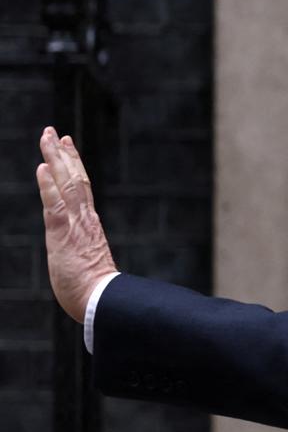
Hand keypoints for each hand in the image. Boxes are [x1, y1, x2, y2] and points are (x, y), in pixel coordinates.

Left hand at [36, 127, 117, 322]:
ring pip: (65, 183)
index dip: (73, 164)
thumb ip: (84, 249)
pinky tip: (42, 168)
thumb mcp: (88, 262)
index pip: (80, 187)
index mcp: (89, 223)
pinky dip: (48, 185)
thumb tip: (86, 253)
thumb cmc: (94, 289)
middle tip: (55, 132)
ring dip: (55, 159)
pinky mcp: (63, 233)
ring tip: (48, 137)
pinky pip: (55, 204)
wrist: (101, 299)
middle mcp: (84, 217)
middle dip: (63, 153)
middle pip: (74, 178)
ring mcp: (74, 223)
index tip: (67, 145)